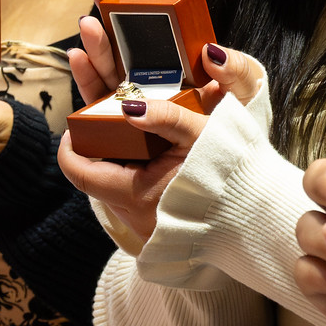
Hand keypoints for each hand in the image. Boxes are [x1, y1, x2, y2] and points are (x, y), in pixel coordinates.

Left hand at [58, 37, 263, 241]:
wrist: (256, 215)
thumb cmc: (230, 176)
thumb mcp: (201, 136)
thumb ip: (165, 117)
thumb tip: (130, 106)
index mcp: (133, 192)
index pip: (78, 170)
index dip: (69, 145)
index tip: (74, 123)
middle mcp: (131, 211)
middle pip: (96, 170)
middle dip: (94, 138)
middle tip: (103, 112)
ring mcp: (142, 219)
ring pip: (115, 178)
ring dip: (115, 152)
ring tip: (129, 125)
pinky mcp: (155, 219)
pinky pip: (133, 189)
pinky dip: (134, 166)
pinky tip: (151, 149)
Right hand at [67, 0, 259, 116]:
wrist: (217, 180)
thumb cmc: (235, 134)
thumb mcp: (244, 99)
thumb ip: (238, 72)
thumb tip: (213, 51)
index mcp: (185, 62)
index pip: (166, 21)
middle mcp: (155, 75)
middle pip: (130, 36)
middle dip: (112, 8)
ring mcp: (136, 96)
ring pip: (110, 62)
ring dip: (97, 41)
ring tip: (88, 23)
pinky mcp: (120, 123)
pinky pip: (100, 98)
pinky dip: (87, 76)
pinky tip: (79, 57)